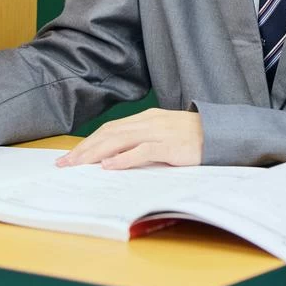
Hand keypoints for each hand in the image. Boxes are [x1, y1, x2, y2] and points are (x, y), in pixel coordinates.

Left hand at [58, 109, 201, 169]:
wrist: (221, 134)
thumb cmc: (192, 138)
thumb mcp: (163, 135)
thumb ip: (141, 142)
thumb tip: (114, 157)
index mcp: (146, 118)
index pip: (109, 129)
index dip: (88, 142)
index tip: (70, 156)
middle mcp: (149, 122)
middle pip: (109, 133)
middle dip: (85, 149)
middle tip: (65, 163)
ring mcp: (159, 132)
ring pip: (120, 140)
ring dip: (96, 153)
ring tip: (79, 165)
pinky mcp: (170, 146)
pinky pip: (143, 151)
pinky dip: (124, 158)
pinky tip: (109, 166)